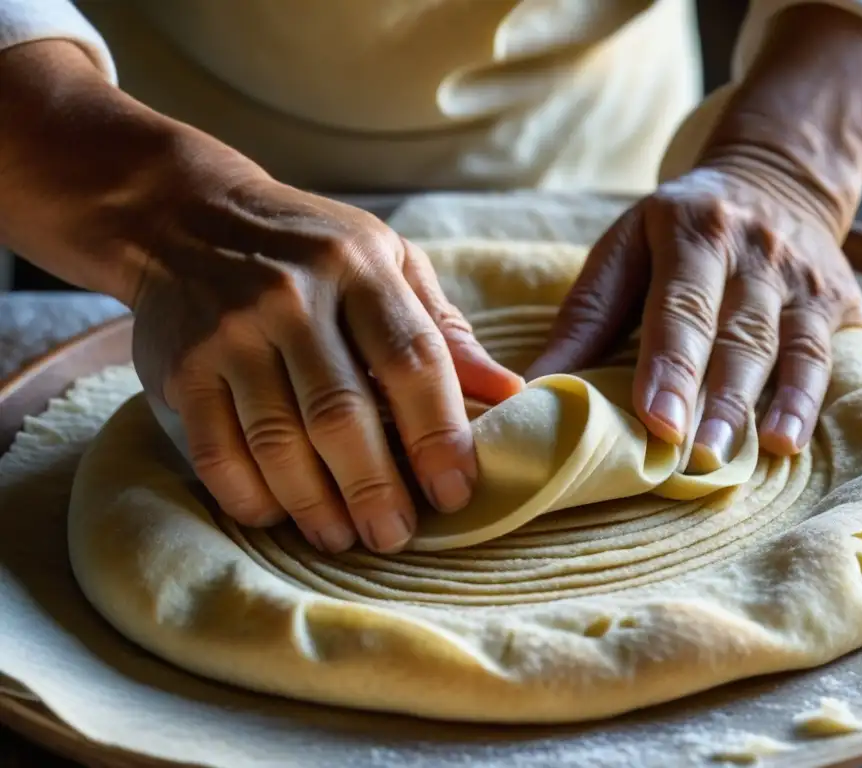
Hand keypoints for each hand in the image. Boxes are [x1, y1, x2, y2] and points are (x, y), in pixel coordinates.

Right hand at [0, 41, 523, 553]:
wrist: (186, 216)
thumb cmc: (313, 250)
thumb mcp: (389, 262)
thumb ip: (445, 329)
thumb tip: (510, 394)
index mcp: (361, 267)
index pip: (413, 361)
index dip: (439, 436)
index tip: (455, 491)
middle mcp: (293, 297)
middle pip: (342, 414)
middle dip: (376, 488)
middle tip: (395, 535)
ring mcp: (230, 333)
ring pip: (279, 442)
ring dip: (316, 505)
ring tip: (343, 537)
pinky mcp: (181, 367)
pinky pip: (216, 451)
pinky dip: (250, 496)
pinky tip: (279, 515)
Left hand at [527, 161, 861, 466]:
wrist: (774, 181)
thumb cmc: (678, 230)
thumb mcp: (625, 248)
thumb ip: (586, 316)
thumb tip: (536, 386)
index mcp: (692, 230)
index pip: (680, 303)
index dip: (670, 364)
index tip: (656, 418)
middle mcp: (753, 249)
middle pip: (735, 331)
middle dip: (715, 396)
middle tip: (693, 455)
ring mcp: (800, 276)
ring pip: (782, 346)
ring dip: (759, 406)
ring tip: (731, 458)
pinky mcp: (835, 301)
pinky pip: (823, 356)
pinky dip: (807, 400)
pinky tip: (787, 442)